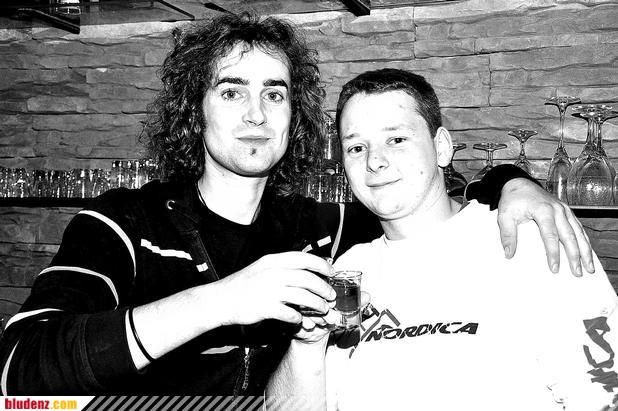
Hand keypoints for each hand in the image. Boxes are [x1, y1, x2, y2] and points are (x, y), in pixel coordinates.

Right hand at [216, 252, 335, 325]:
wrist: (220, 299)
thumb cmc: (243, 285)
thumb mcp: (262, 268)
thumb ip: (282, 267)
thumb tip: (305, 268)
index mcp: (273, 261)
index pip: (304, 258)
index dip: (322, 265)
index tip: (331, 272)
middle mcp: (273, 273)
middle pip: (308, 279)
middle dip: (323, 288)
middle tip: (331, 295)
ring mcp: (269, 290)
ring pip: (303, 297)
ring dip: (317, 304)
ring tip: (323, 309)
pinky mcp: (265, 308)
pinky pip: (291, 314)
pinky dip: (300, 318)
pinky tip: (302, 320)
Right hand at [294, 291, 370, 343]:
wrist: (314, 334)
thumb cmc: (328, 317)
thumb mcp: (343, 310)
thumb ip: (356, 302)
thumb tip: (368, 296)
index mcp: (319, 284)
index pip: (323, 280)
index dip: (330, 292)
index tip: (334, 303)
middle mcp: (306, 290)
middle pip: (314, 292)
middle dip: (326, 308)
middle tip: (331, 316)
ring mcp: (297, 301)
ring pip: (306, 305)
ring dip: (318, 316)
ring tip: (324, 322)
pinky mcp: (290, 313)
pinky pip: (298, 316)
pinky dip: (307, 323)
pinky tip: (313, 327)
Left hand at [497, 178, 593, 275]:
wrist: (519, 184)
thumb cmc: (512, 199)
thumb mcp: (504, 215)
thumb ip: (507, 234)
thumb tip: (509, 254)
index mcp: (543, 210)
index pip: (550, 235)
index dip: (553, 253)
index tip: (554, 268)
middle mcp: (557, 210)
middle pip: (569, 236)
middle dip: (575, 256)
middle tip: (578, 273)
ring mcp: (564, 210)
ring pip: (578, 232)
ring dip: (585, 251)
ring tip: (588, 267)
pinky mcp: (566, 211)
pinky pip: (578, 228)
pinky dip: (584, 241)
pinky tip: (587, 253)